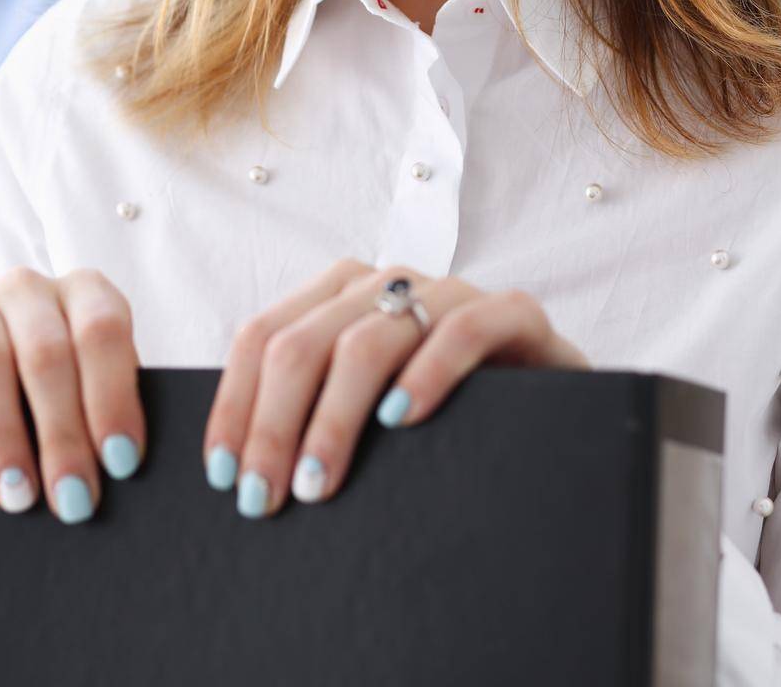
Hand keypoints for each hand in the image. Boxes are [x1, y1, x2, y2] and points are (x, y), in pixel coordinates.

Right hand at [0, 267, 144, 522]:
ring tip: (17, 492)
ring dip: (5, 432)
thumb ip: (103, 413)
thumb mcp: (89, 388)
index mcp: (84, 291)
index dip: (112, 394)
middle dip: (62, 434)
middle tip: (71, 498)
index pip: (102, 330)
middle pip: (46, 352)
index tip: (121, 461)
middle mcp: (28, 287)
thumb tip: (121, 470)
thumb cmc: (59, 388)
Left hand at [202, 258, 588, 516]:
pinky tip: (402, 420)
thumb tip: (235, 475)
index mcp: (339, 294)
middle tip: (262, 499)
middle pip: (303, 342)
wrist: (558, 407)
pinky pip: (463, 331)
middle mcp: (386, 282)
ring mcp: (449, 291)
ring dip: (333, 418)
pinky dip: (427, 374)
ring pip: (368, 339)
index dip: (235, 404)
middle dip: (273, 425)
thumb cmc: (448, 414)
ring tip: (317, 484)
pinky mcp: (512, 313)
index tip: (222, 476)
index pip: (261, 336)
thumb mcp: (366, 409)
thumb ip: (312, 413)